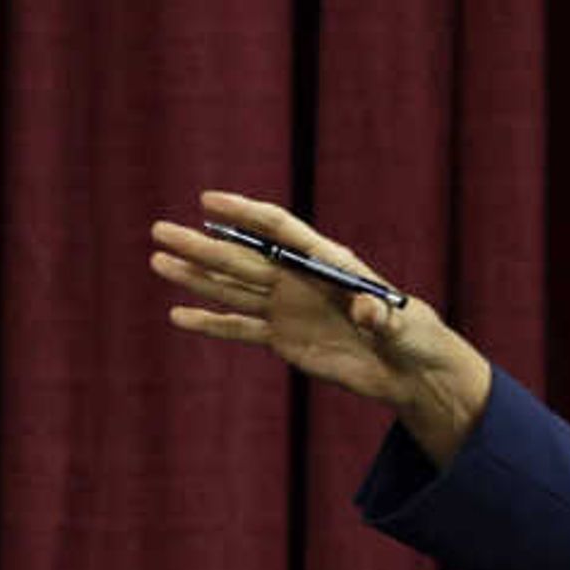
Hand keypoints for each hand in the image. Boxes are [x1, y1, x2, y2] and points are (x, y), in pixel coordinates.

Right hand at [151, 189, 495, 461]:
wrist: (406, 368)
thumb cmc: (412, 335)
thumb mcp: (403, 325)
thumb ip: (383, 317)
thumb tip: (368, 312)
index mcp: (326, 261)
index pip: (277, 228)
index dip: (243, 214)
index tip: (208, 201)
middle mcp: (298, 278)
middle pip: (241, 256)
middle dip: (200, 243)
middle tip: (159, 230)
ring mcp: (286, 308)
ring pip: (231, 288)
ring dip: (195, 275)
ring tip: (157, 260)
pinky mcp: (282, 338)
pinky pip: (238, 329)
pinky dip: (209, 324)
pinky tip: (178, 316)